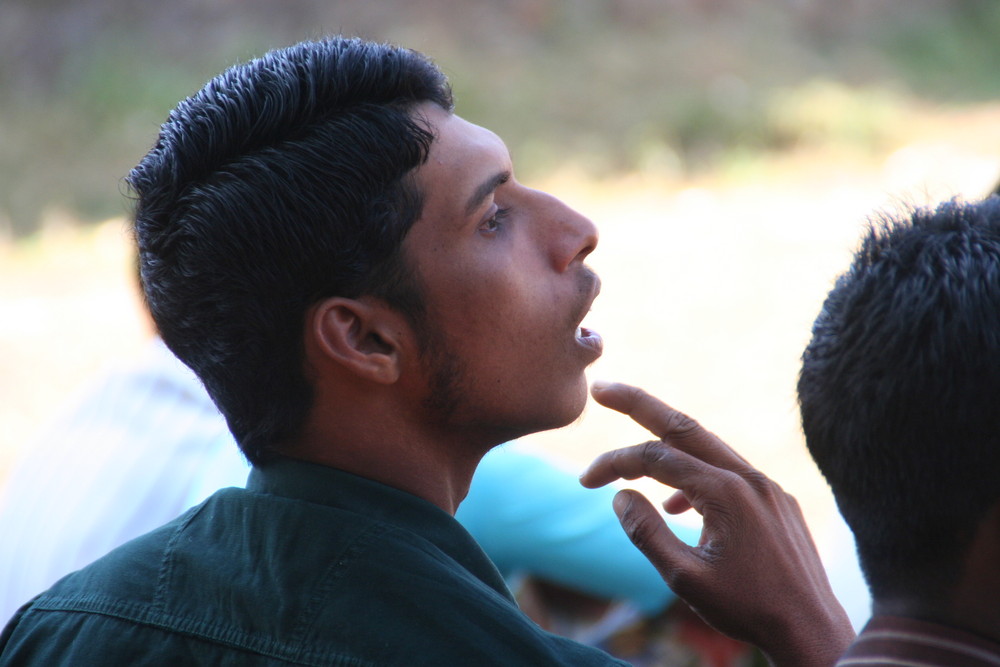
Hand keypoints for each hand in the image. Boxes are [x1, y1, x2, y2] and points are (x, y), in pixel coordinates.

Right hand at [580, 382, 854, 666]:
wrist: (812, 631)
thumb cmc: (748, 609)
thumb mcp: (685, 578)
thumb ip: (647, 533)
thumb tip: (620, 496)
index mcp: (726, 492)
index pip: (656, 458)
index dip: (615, 462)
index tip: (586, 480)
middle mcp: (750, 478)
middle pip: (683, 427)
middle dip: (639, 406)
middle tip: (603, 389)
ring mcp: (767, 488)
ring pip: (708, 451)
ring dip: (667, 452)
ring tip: (635, 466)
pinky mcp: (778, 502)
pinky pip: (729, 476)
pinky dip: (696, 480)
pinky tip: (678, 506)